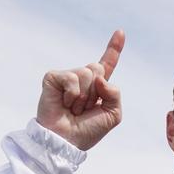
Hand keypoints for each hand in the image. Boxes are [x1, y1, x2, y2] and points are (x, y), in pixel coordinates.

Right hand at [36, 30, 124, 150]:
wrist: (68, 141)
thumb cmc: (88, 130)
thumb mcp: (113, 114)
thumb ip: (115, 94)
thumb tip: (101, 77)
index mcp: (98, 86)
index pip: (108, 63)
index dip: (114, 48)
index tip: (121, 32)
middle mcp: (83, 79)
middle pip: (98, 67)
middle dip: (96, 92)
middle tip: (85, 108)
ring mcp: (67, 78)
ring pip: (87, 73)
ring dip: (85, 96)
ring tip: (75, 108)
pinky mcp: (53, 78)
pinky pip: (71, 78)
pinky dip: (73, 94)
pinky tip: (66, 103)